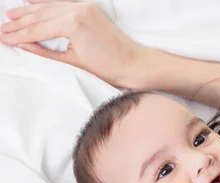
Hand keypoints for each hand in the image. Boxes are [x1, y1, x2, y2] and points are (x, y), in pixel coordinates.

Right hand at [0, 0, 144, 86]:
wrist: (135, 64)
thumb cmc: (108, 68)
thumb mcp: (72, 63)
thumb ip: (44, 52)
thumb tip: (22, 46)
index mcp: (72, 24)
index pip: (37, 29)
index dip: (17, 35)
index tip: (2, 38)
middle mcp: (78, 10)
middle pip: (40, 15)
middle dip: (19, 23)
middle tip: (1, 29)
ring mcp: (85, 6)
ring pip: (49, 6)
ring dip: (28, 11)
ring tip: (10, 16)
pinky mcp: (90, 7)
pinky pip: (61, 2)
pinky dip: (45, 3)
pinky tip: (31, 1)